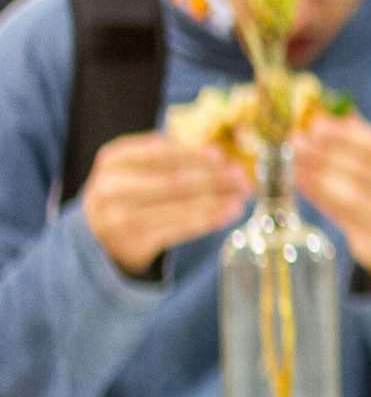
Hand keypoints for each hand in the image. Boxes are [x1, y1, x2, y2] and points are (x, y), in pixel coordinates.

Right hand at [81, 134, 252, 275]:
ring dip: (217, 200)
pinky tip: (228, 214)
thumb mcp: (139, 169)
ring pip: (178, 206)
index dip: (195, 154)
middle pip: (172, 180)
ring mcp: (118, 219)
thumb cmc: (131, 194)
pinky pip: (178, 230)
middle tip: (243, 179)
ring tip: (243, 197)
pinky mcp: (133, 244)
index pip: (160, 152)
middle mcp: (110, 188)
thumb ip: (175, 159)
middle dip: (214, 178)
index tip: (223, 157)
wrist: (100, 238)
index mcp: (114, 159)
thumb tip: (218, 155)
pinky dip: (208, 220)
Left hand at [295, 114, 370, 287]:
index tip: (315, 122)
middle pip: (363, 170)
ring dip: (316, 174)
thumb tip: (324, 110)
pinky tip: (300, 181)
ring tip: (293, 159)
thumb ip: (358, 138)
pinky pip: (341, 215)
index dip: (346, 135)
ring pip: (350, 194)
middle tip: (296, 140)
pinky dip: (317, 195)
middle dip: (325, 153)